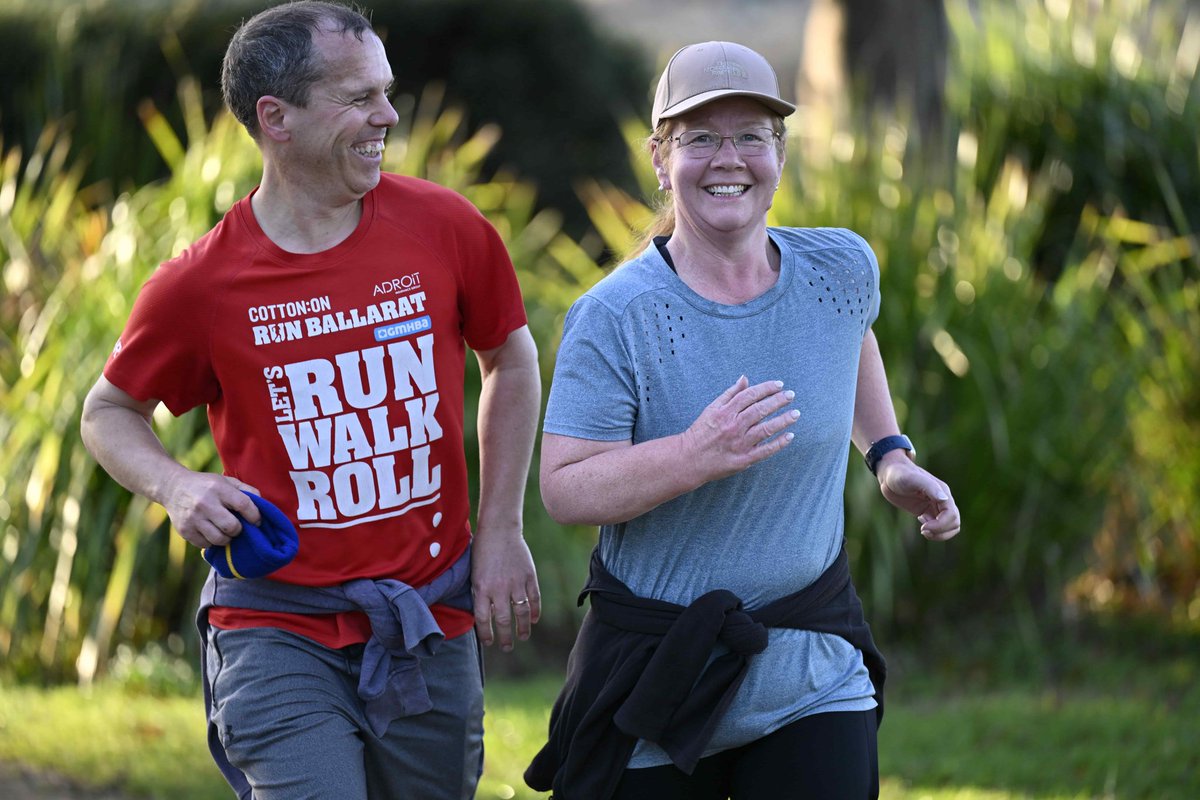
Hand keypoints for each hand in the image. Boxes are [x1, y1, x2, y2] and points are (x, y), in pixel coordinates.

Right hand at [161, 471, 261, 548]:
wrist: (173, 487)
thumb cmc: (206, 485)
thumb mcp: (226, 481)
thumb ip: (246, 491)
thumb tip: (264, 505)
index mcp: (218, 488)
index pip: (244, 505)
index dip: (254, 516)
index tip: (256, 521)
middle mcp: (205, 503)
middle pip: (232, 527)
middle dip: (239, 530)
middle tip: (237, 527)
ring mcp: (193, 518)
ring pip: (219, 539)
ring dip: (227, 538)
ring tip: (225, 531)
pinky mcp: (184, 530)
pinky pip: (206, 544)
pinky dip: (212, 541)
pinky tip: (211, 532)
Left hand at [471, 528, 540, 651]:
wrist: (499, 530)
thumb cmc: (482, 551)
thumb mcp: (474, 574)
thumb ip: (480, 594)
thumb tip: (485, 616)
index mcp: (481, 588)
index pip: (483, 619)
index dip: (486, 634)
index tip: (489, 642)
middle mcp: (499, 588)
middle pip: (503, 620)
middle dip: (505, 637)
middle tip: (507, 647)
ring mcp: (516, 582)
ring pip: (521, 613)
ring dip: (522, 628)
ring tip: (522, 637)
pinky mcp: (529, 576)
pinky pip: (534, 598)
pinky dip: (535, 611)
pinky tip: (534, 620)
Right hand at [680, 375, 799, 481]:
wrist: (689, 459)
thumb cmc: (701, 432)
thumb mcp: (712, 408)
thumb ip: (730, 394)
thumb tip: (744, 378)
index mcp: (725, 412)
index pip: (750, 395)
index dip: (766, 388)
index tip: (779, 385)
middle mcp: (733, 426)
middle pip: (760, 410)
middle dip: (778, 401)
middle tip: (791, 395)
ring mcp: (739, 443)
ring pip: (765, 429)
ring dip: (782, 420)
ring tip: (796, 413)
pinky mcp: (743, 459)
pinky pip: (764, 451)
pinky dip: (778, 444)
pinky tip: (790, 436)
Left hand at [876, 455, 959, 540]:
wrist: (889, 475)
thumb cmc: (900, 474)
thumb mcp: (912, 478)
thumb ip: (930, 487)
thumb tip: (944, 499)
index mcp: (942, 492)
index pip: (952, 515)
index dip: (941, 525)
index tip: (923, 526)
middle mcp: (942, 500)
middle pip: (954, 523)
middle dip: (941, 531)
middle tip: (923, 530)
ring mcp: (935, 506)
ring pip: (950, 526)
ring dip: (939, 534)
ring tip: (923, 531)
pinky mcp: (927, 511)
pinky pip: (939, 526)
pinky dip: (934, 530)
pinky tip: (921, 523)